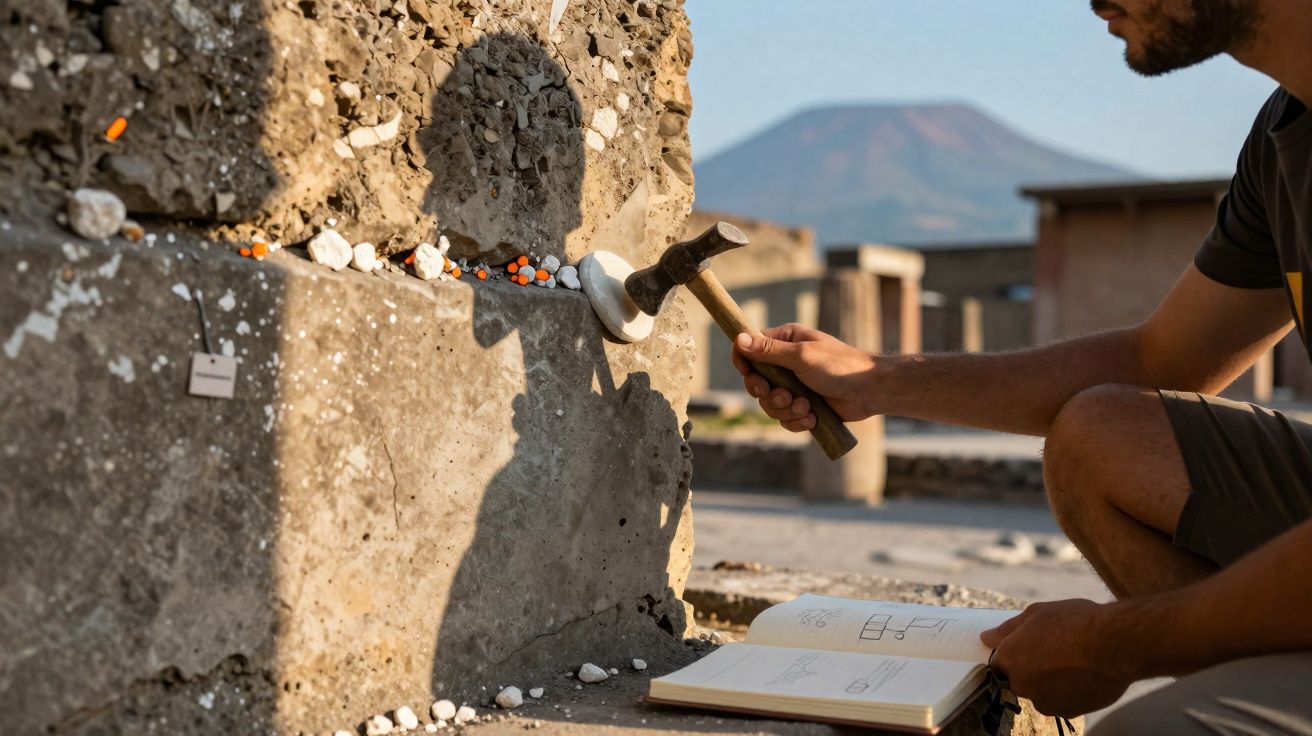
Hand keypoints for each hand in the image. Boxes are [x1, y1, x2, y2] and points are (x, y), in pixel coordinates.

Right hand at [731, 323, 875, 430]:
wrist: (869, 391)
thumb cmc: (839, 366)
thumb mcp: (801, 356)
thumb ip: (769, 350)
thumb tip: (738, 339)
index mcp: (785, 341)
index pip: (749, 348)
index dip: (743, 362)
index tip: (747, 373)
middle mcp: (786, 362)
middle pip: (755, 381)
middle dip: (767, 393)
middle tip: (783, 395)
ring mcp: (794, 385)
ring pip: (769, 403)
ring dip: (786, 409)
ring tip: (807, 407)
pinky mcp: (802, 406)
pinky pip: (784, 418)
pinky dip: (796, 421)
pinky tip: (812, 418)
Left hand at [980, 600, 1133, 717]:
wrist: (1116, 644)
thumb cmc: (1076, 622)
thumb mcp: (1037, 613)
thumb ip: (1008, 629)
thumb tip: (986, 638)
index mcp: (1009, 658)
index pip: (999, 661)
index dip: (1014, 652)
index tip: (1029, 646)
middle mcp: (1021, 683)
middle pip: (1019, 678)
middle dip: (1032, 666)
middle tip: (1056, 650)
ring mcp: (1043, 700)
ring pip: (1041, 691)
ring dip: (1050, 680)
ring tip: (1073, 660)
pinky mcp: (1067, 712)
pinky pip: (1061, 701)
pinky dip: (1069, 691)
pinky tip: (1083, 674)